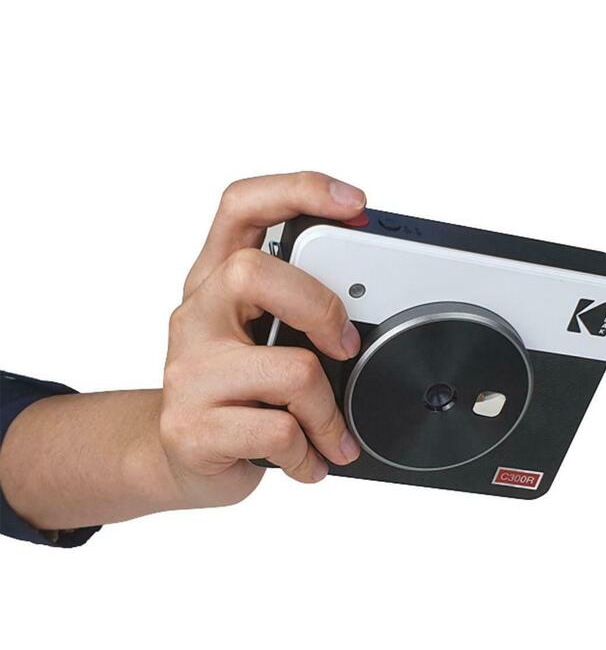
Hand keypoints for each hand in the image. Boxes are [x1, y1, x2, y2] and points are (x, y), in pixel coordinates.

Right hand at [159, 172, 366, 508]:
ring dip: (328, 410)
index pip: (241, 206)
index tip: (354, 204)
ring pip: (291, 369)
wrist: (182, 458)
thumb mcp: (263, 337)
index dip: (298, 190)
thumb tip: (378, 305)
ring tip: (331, 431)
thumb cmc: (237, 392)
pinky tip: (308, 459)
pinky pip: (280, 433)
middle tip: (346, 344)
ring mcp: (188, 371)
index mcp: (216, 280)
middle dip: (321, 308)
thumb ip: (301, 311)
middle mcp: (196, 314)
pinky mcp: (191, 427)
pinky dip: (311, 453)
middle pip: (254, 273)